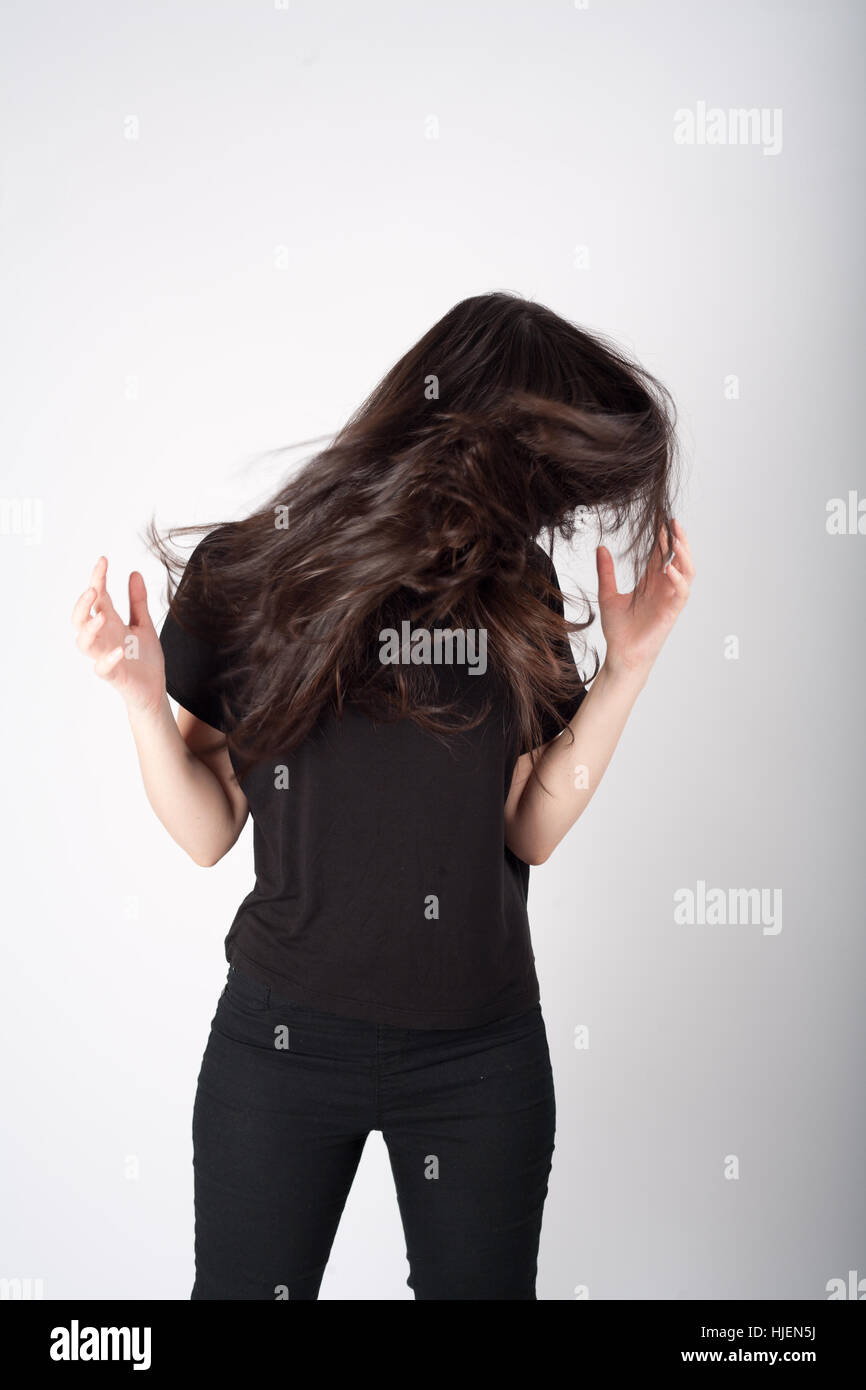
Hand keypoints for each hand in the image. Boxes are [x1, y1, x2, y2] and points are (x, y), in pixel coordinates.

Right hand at [72, 556, 165, 714]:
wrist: (153, 690)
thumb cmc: (144, 659)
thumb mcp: (144, 624)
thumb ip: (137, 601)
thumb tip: (134, 573)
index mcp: (110, 624)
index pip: (98, 598)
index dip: (98, 579)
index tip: (103, 560)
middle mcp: (103, 638)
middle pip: (80, 619)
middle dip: (83, 604)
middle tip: (94, 589)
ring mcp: (105, 656)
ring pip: (83, 643)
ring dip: (89, 629)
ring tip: (102, 616)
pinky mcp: (113, 675)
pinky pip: (102, 668)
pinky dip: (108, 659)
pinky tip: (120, 650)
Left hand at [596, 519, 694, 679]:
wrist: (621, 654)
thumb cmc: (618, 629)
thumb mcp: (607, 595)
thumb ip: (606, 572)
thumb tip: (600, 548)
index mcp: (650, 582)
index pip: (661, 555)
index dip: (662, 538)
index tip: (661, 520)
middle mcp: (663, 588)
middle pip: (678, 559)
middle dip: (678, 540)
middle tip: (673, 523)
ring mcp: (670, 599)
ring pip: (687, 572)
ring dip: (684, 556)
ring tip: (677, 541)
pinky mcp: (672, 612)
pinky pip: (682, 593)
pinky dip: (679, 581)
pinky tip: (670, 570)